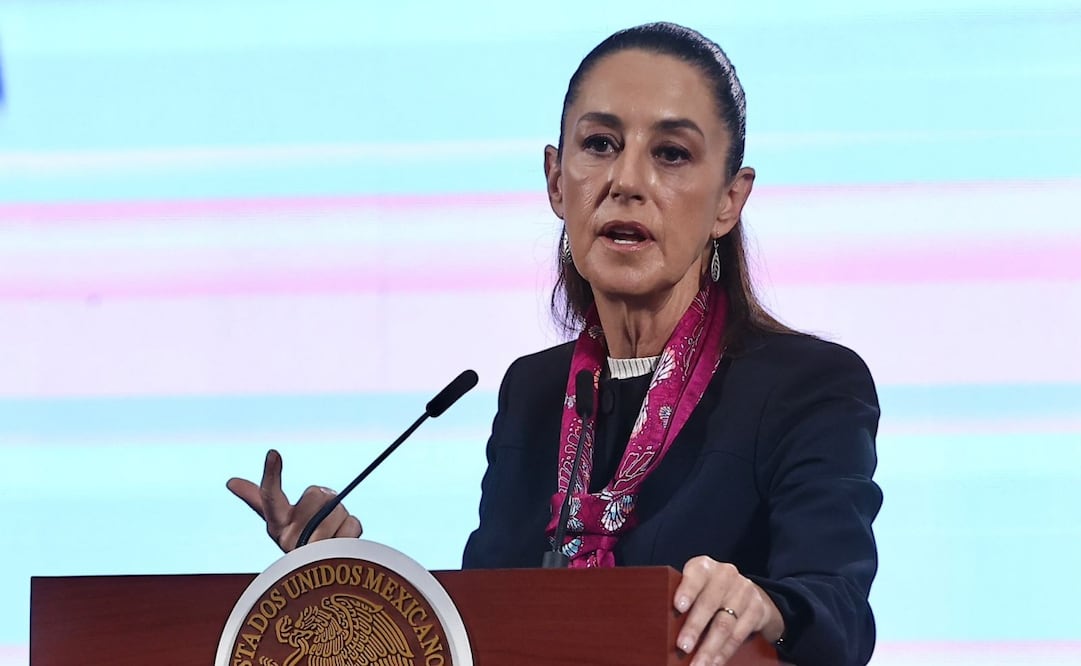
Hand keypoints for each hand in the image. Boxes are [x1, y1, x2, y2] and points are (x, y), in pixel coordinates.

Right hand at [227, 449, 362, 551]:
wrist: (317, 578)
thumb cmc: (297, 542)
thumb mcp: (277, 519)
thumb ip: (256, 498)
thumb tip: (231, 482)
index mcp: (275, 524)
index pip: (269, 497)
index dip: (272, 474)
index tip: (273, 453)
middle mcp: (289, 538)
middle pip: (316, 494)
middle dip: (323, 501)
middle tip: (319, 520)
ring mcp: (312, 549)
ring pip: (338, 509)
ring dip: (340, 517)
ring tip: (330, 535)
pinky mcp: (336, 554)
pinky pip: (354, 523)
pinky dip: (352, 528)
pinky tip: (341, 543)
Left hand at [674, 556, 784, 665]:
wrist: (745, 591)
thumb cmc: (707, 590)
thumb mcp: (695, 586)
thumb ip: (681, 599)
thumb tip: (659, 624)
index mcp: (704, 566)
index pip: (696, 574)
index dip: (687, 590)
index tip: (678, 606)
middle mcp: (725, 575)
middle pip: (709, 603)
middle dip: (694, 627)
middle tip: (682, 647)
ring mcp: (743, 592)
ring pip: (725, 624)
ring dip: (709, 648)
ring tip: (697, 664)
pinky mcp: (757, 609)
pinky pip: (738, 635)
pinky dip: (724, 652)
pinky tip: (713, 663)